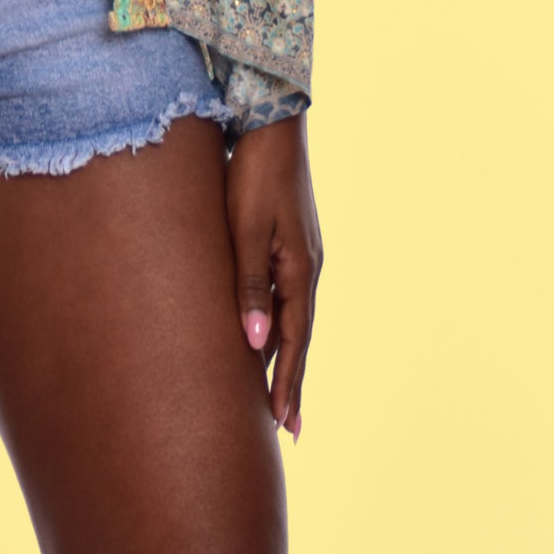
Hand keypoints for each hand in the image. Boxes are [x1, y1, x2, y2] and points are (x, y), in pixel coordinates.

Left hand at [225, 115, 321, 439]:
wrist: (272, 124)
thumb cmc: (253, 175)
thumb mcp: (245, 230)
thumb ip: (249, 287)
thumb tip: (257, 346)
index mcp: (300, 271)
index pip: (295, 342)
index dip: (288, 385)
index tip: (283, 427)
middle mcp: (307, 268)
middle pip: (300, 338)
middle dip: (291, 383)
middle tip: (286, 430)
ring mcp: (302, 255)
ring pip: (293, 319)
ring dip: (285, 357)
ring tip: (274, 395)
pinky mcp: (291, 242)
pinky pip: (287, 297)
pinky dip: (280, 326)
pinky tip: (267, 335)